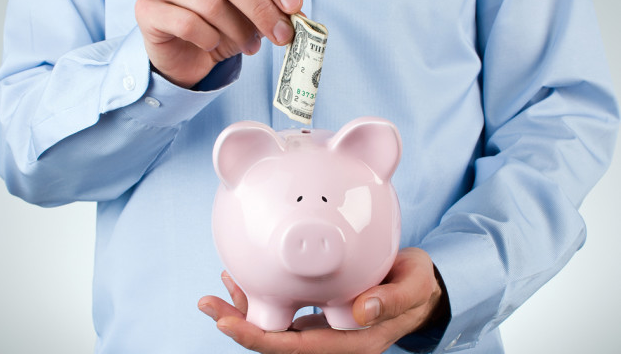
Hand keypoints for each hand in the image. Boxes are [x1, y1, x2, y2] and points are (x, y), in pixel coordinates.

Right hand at [135, 0, 302, 87]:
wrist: (186, 54)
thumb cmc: (220, 25)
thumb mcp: (250, 10)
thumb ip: (269, 2)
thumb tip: (295, 9)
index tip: (294, 5)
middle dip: (261, 9)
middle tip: (282, 34)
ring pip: (209, 3)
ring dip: (238, 30)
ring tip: (250, 45)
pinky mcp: (147, 9)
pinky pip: (187, 23)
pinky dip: (209, 39)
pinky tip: (213, 45)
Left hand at [198, 248, 447, 353]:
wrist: (419, 286)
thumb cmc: (417, 286)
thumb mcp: (412, 288)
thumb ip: (391, 300)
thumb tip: (360, 311)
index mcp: (350, 342)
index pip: (296, 348)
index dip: (259, 338)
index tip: (227, 323)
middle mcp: (331, 339)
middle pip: (276, 340)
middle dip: (239, 324)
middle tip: (207, 305)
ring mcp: (322, 327)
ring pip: (274, 325)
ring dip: (243, 310)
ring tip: (213, 292)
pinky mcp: (318, 311)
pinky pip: (283, 309)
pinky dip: (260, 295)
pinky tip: (242, 279)